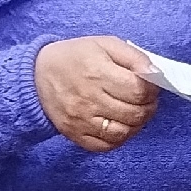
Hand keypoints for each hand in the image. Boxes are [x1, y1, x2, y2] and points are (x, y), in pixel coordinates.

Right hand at [36, 36, 159, 151]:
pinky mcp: (75, 134)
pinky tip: (120, 125)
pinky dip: (119, 138)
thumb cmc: (75, 57)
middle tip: (146, 100)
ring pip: (123, 133)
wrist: (36, 76)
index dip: (152, 90)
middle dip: (148, 107)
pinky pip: (106, 146)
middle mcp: (89, 99)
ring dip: (137, 124)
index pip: (138, 91)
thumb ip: (134, 57)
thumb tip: (155, 73)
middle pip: (134, 114)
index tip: (150, 86)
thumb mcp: (105, 44)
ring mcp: (81, 120)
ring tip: (135, 112)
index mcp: (97, 73)